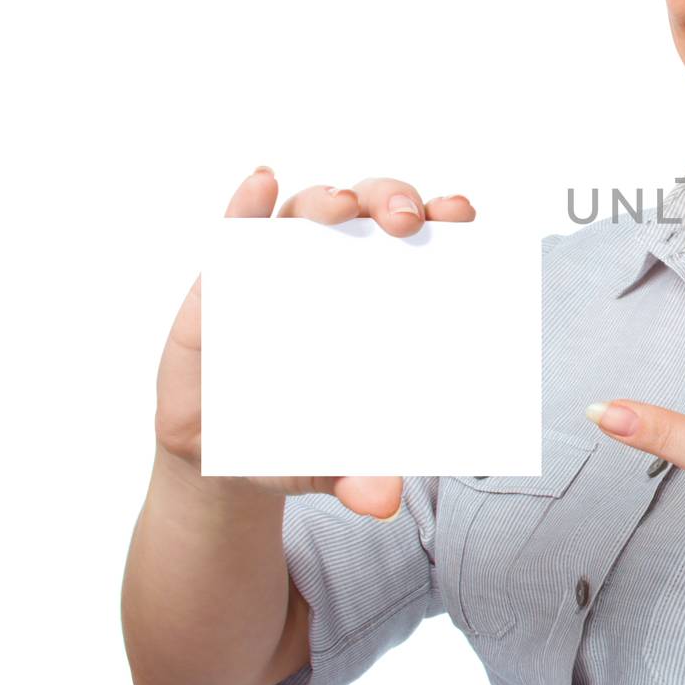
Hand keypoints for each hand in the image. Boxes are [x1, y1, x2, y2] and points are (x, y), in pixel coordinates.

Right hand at [154, 166, 475, 519]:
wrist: (222, 456)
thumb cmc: (296, 441)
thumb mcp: (328, 464)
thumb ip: (356, 477)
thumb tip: (382, 501)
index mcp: (385, 296)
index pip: (425, 239)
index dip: (446, 218)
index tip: (462, 214)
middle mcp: (338, 267)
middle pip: (371, 211)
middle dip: (392, 202)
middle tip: (405, 221)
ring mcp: (279, 266)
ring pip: (309, 212)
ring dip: (326, 201)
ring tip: (339, 208)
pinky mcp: (223, 278)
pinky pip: (236, 229)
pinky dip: (247, 202)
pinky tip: (259, 182)